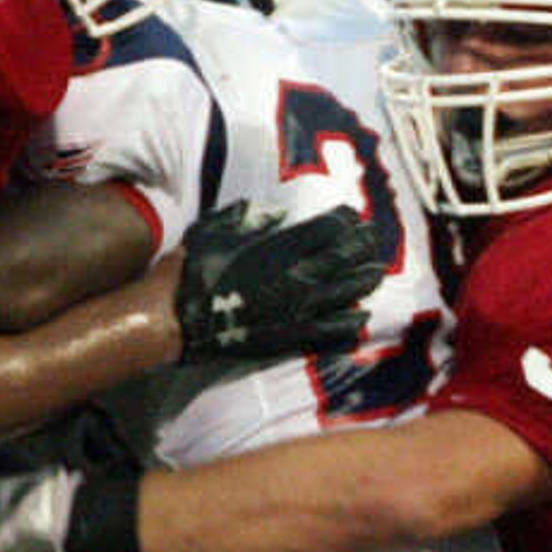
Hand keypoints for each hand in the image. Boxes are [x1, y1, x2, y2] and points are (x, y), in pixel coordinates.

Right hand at [173, 199, 382, 361]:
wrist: (175, 316)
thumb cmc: (191, 268)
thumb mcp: (215, 227)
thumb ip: (249, 217)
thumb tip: (279, 213)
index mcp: (279, 248)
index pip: (327, 230)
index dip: (344, 221)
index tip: (354, 215)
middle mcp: (295, 278)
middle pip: (342, 259)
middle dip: (362, 248)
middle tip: (375, 240)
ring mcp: (294, 311)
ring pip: (342, 294)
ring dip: (362, 283)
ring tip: (377, 274)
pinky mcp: (287, 338)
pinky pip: (327, 331)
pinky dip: (347, 325)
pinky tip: (361, 318)